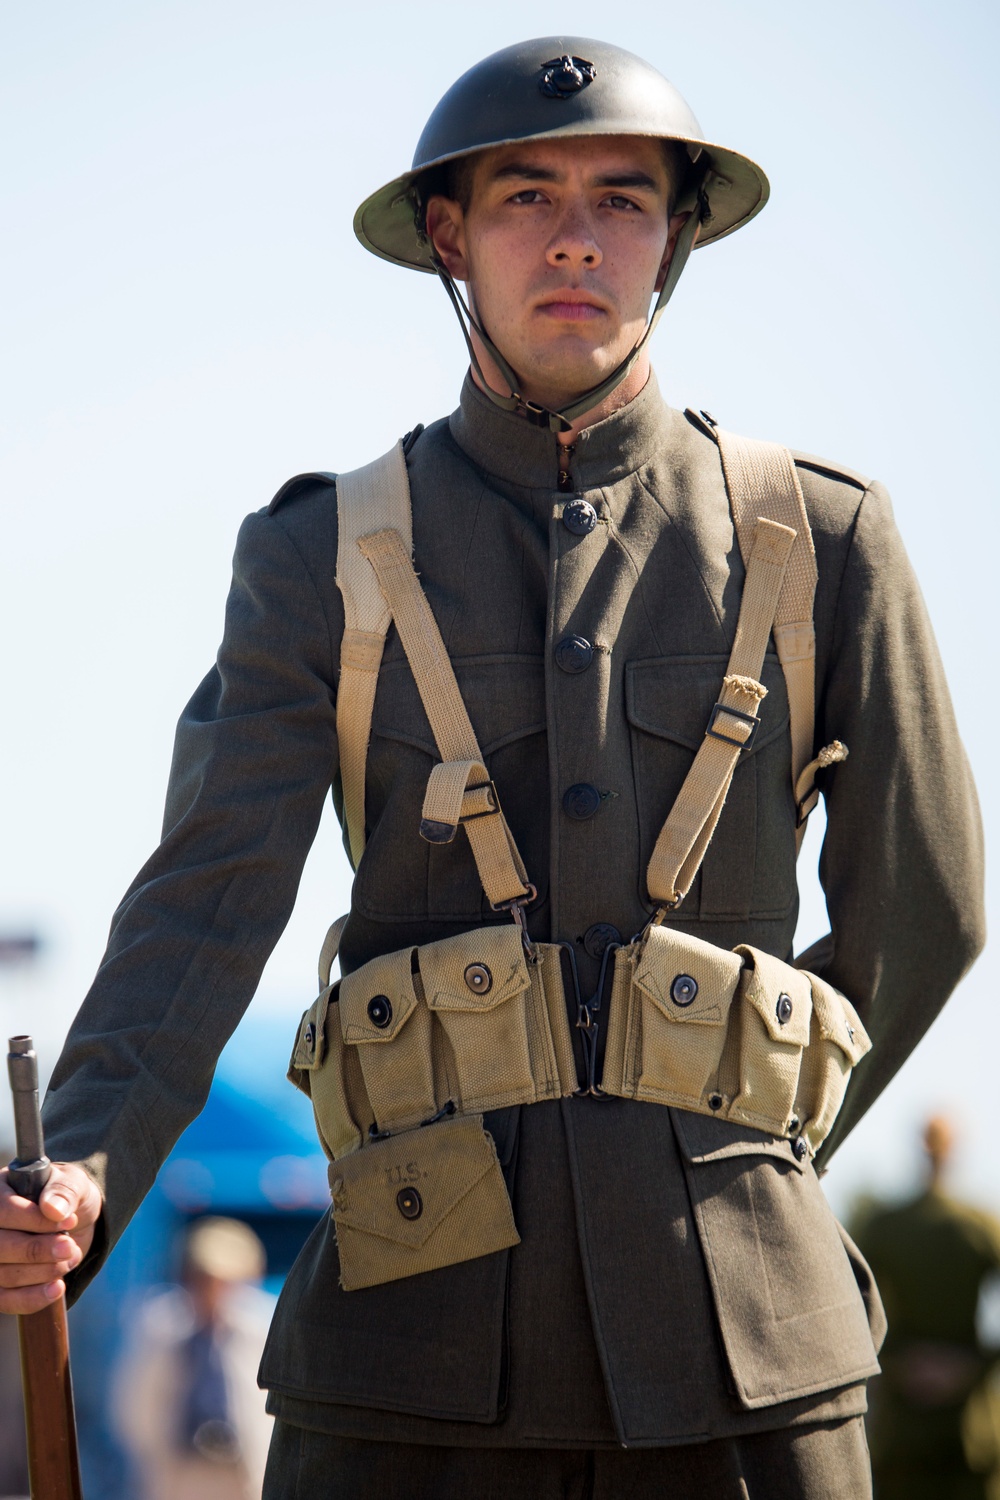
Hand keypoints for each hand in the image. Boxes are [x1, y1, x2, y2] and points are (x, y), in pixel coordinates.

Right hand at [0, 1163, 102, 1314]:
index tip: (69, 1222)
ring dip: (42, 1272)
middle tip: (70, 1248)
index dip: (36, 1220)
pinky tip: (57, 1288)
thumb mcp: (71, 1183)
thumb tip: (53, 1209)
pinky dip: (32, 1298)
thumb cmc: (65, 1197)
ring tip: (71, 1259)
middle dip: (38, 1251)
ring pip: (4, 1275)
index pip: (5, 1211)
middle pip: (0, 1247)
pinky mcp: (0, 1284)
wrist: (70, 1221)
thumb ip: (63, 1191)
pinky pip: (5, 1300)